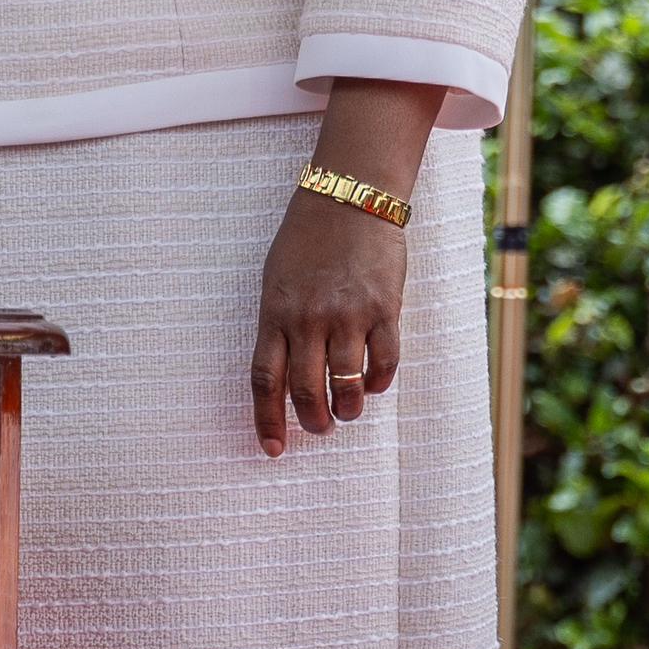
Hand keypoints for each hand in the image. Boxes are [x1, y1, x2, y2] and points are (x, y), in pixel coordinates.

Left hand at [251, 80, 442, 457]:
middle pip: (305, 390)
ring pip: (345, 384)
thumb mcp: (276, 280)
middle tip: (319, 430)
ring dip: (346, 409)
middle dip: (311, 421)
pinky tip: (374, 385)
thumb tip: (285, 371)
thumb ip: (280, 325)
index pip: (265, 380)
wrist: (349, 199)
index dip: (267, 420)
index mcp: (274, 314)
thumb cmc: (307, 240)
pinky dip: (379, 381)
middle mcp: (308, 319)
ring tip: (346, 414)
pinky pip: (383, 361)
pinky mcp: (384, 308)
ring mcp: (347, 315)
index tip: (271, 449)